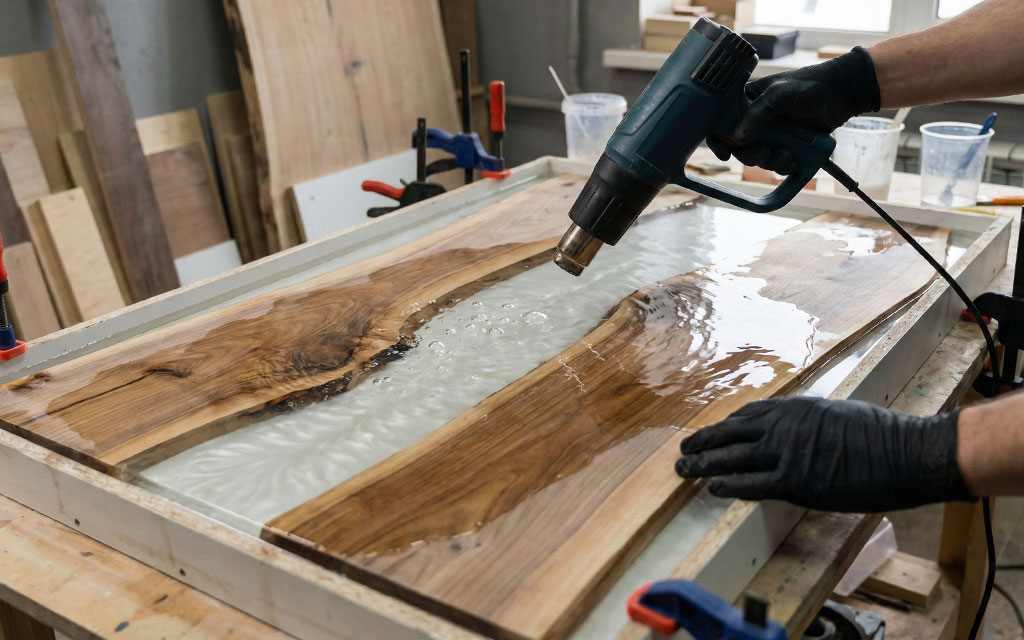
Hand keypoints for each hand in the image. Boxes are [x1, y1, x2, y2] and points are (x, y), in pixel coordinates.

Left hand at [675, 396, 974, 511]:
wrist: (905, 453)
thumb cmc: (880, 436)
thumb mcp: (836, 415)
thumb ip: (808, 424)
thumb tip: (796, 433)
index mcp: (796, 408)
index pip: (747, 416)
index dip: (724, 427)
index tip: (710, 433)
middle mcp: (785, 426)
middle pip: (731, 434)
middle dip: (703, 442)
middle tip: (683, 450)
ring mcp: (788, 453)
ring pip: (733, 458)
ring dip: (704, 464)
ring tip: (683, 470)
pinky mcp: (796, 482)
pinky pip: (752, 484)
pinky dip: (728, 485)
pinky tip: (711, 488)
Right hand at [707, 47, 880, 174]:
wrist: (841, 94)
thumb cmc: (809, 86)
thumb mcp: (780, 95)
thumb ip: (758, 113)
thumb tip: (737, 139)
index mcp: (746, 104)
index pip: (722, 125)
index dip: (719, 142)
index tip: (726, 154)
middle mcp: (755, 121)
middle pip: (740, 149)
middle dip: (753, 155)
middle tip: (768, 152)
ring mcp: (771, 135)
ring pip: (759, 159)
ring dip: (771, 162)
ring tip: (789, 155)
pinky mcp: (786, 146)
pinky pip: (777, 165)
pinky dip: (784, 167)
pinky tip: (796, 160)